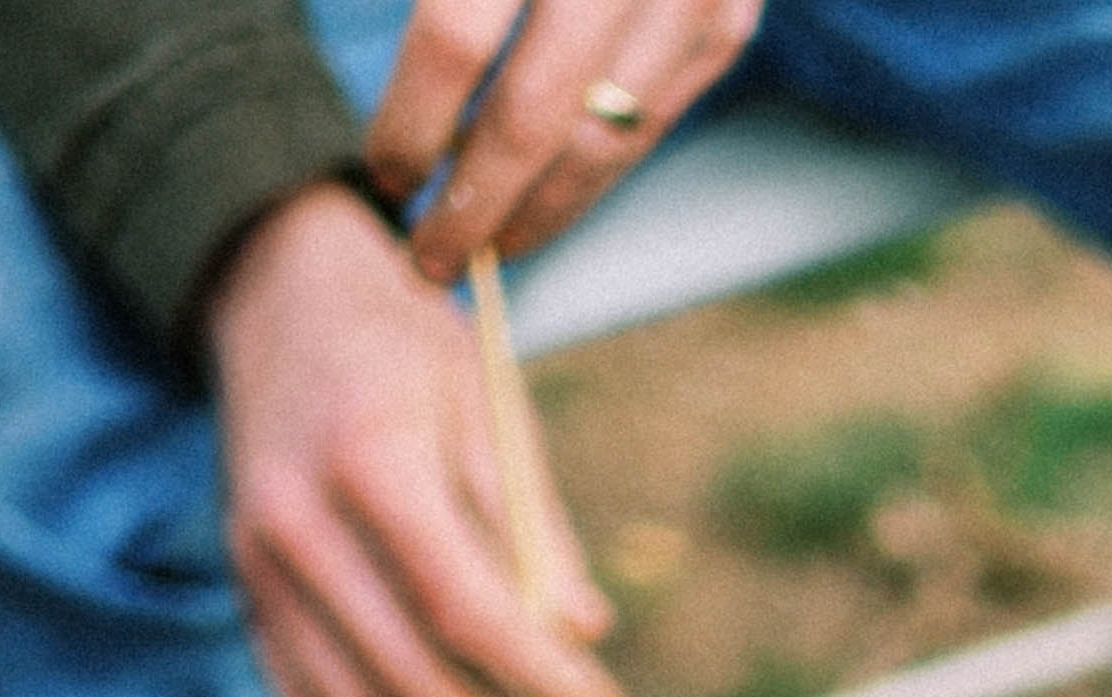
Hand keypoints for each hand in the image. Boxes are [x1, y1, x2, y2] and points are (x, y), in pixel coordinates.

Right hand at [206, 185, 621, 696]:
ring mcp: (258, 563)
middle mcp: (298, 522)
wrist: (276, 296)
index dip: (541, 682)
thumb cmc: (403, 346)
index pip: (463, 610)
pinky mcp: (245, 590)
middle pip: (408, 681)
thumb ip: (534, 524)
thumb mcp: (490, 405)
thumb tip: (582, 632)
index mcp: (372, 460)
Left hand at [364, 0, 759, 284]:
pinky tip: (556, 191)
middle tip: (427, 257)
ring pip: (607, 137)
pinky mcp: (729, 14)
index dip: (408, 123)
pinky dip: (605, 165)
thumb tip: (391, 78)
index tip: (381, 173)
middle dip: (474, 205)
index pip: (450, 41)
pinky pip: (659, 117)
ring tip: (491, 244)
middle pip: (532, 115)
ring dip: (543, 210)